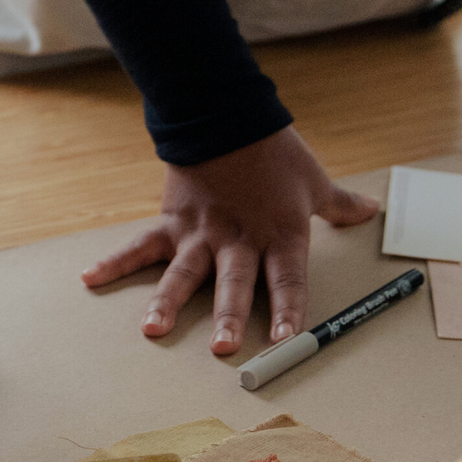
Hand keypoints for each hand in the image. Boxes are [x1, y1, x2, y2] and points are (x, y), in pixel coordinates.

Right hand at [82, 126, 379, 354]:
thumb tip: (371, 211)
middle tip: (221, 348)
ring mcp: (201, 233)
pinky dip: (114, 262)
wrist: (227, 113)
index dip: (288, 311)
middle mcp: (239, 240)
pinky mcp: (172, 221)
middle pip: (234, 284)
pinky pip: (140, 245)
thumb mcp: (314, 180)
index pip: (287, 280)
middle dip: (227, 317)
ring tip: (152, 329)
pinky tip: (91, 279)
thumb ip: (339, 205)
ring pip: (184, 272)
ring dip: (167, 301)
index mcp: (279, 234)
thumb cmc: (274, 150)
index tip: (285, 341)